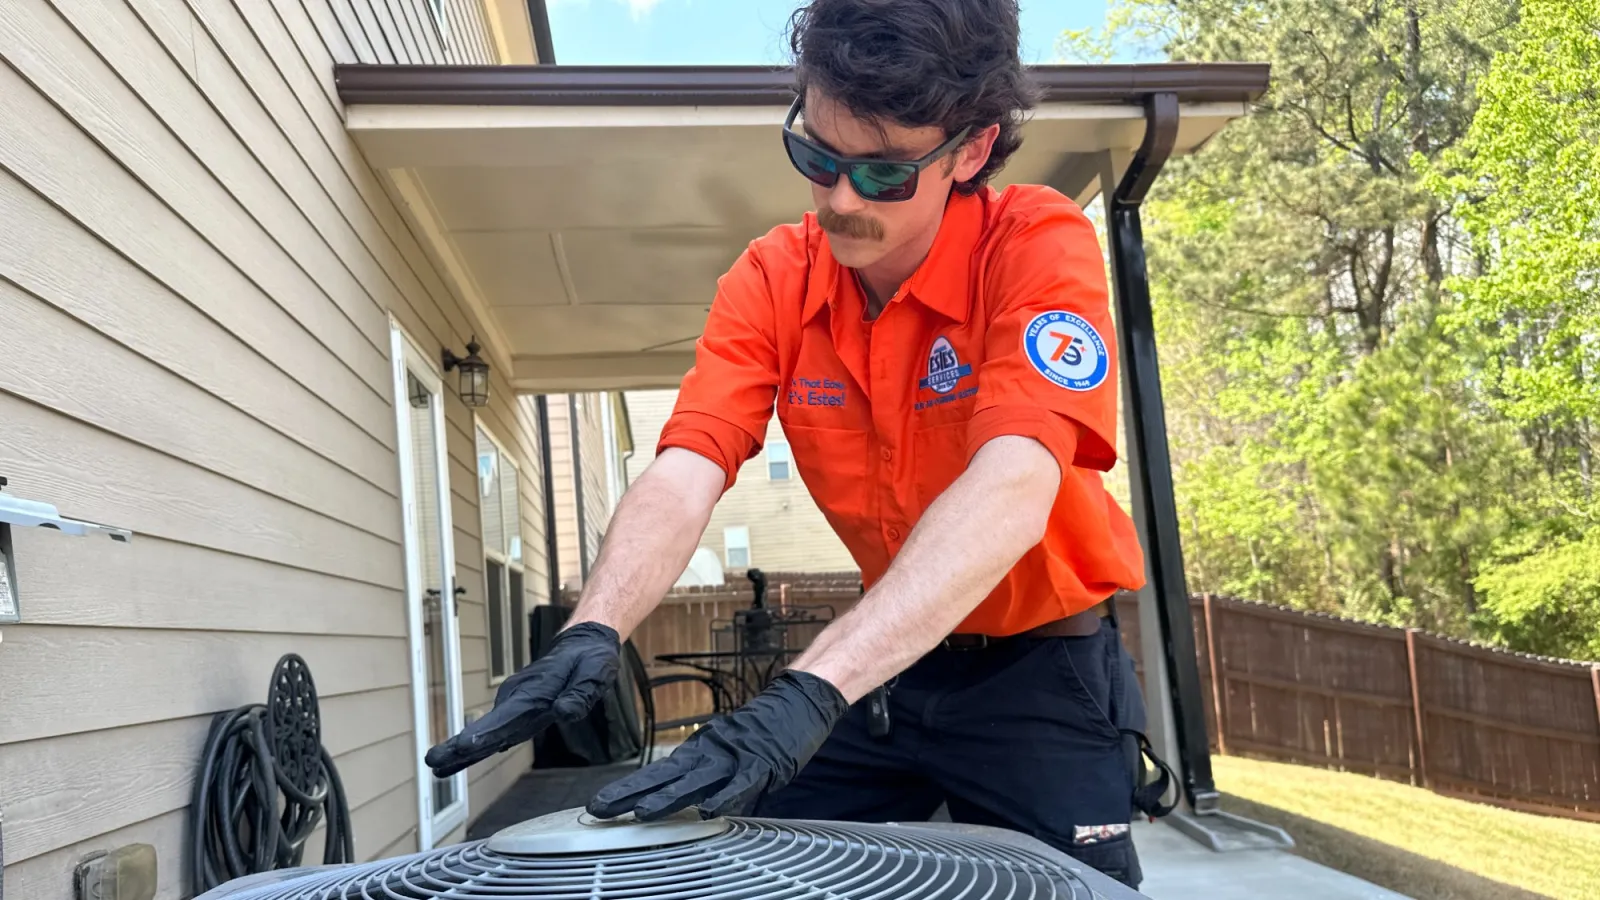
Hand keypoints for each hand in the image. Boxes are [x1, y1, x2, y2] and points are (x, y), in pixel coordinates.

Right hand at [425, 622, 619, 777]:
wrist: (582, 645)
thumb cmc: (589, 661)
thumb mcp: (595, 674)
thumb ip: (580, 695)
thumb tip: (564, 713)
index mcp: (536, 692)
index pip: (508, 716)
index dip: (486, 733)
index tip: (463, 745)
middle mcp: (518, 698)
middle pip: (488, 727)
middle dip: (461, 746)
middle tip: (433, 761)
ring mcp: (515, 703)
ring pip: (487, 730)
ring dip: (463, 748)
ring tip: (438, 767)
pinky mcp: (517, 709)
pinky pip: (495, 730)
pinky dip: (476, 745)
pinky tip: (459, 761)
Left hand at [587, 670, 847, 820]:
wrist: (796, 702)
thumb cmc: (762, 729)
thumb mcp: (725, 748)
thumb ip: (705, 771)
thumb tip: (684, 794)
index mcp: (699, 751)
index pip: (657, 773)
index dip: (629, 788)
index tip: (601, 803)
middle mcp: (709, 754)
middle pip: (664, 777)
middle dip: (631, 794)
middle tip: (601, 807)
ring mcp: (733, 758)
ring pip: (695, 782)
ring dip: (668, 798)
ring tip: (642, 812)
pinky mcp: (760, 764)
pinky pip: (740, 785)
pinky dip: (725, 797)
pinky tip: (708, 811)